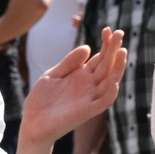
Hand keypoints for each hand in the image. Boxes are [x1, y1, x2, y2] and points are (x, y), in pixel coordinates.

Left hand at [18, 27, 127, 147]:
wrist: (32, 124)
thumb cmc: (42, 101)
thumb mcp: (53, 75)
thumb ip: (69, 62)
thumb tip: (88, 47)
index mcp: (82, 76)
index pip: (99, 58)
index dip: (105, 44)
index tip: (106, 29)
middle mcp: (89, 86)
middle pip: (107, 65)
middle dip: (114, 49)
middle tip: (119, 32)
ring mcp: (90, 98)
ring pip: (111, 81)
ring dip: (118, 67)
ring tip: (122, 51)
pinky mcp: (87, 111)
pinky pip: (104, 101)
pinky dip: (111, 91)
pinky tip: (114, 78)